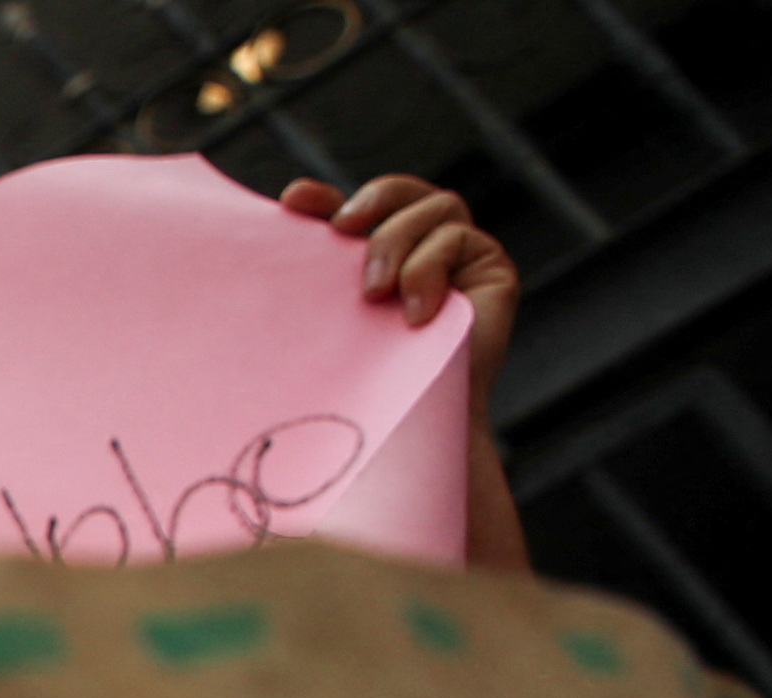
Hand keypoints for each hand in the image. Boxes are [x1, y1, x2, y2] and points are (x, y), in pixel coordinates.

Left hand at [284, 174, 515, 367]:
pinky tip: (414, 314)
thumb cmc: (363, 388)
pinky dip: (428, 268)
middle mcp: (420, 248)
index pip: (351, 211)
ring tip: (374, 294)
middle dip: (370, 203)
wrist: (412, 430)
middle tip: (342, 232)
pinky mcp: (491, 268)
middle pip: (399, 193)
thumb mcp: (330, 325)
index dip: (325, 198)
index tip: (294, 200)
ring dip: (397, 240)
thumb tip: (280, 226)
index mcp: (375, 259)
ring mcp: (459, 255)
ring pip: (435, 206)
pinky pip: (457, 238)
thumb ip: (316, 282)